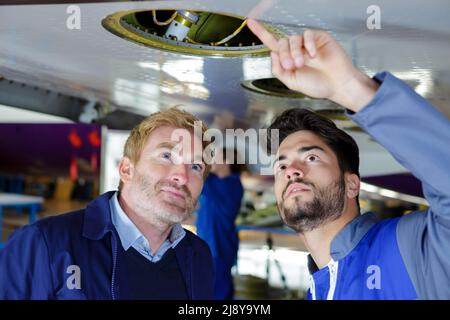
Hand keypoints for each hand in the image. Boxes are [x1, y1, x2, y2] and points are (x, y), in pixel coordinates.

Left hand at [247, 19, 378, 111]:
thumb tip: (272, 54)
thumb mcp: (292, 82)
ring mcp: (306, 43)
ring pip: (292, 39)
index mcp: (288, 59)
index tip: (250, 22)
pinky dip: (307, 44)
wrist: (337, 85)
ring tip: (301, 63)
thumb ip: (278, 70)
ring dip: (294, 52)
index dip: (261, 33)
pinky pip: (307, 35)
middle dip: (283, 55)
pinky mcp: (318, 38)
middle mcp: (295, 50)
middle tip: (291, 66)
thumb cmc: (317, 85)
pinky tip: (313, 55)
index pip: (272, 44)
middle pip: (281, 43)